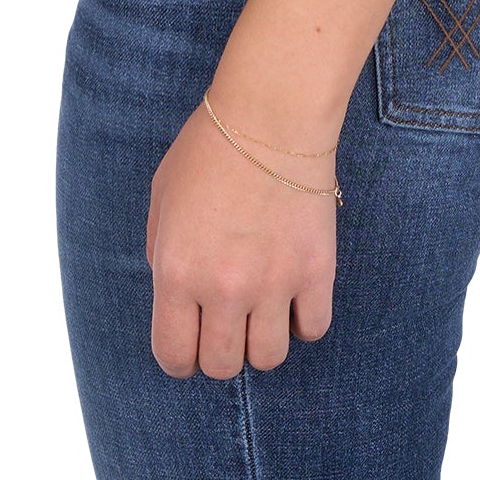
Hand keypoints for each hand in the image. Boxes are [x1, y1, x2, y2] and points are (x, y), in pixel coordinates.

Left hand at [145, 99, 335, 378]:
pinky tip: (293, 294)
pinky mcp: (317, 271)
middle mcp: (224, 288)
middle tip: (225, 322)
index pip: (174, 355)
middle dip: (219, 351)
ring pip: (269, 357)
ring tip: (261, 308)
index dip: (179, 358)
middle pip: (222, 366)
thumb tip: (176, 295)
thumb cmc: (211, 146)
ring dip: (261, 339)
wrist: (272, 113)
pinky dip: (302, 320)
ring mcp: (275, 283)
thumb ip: (162, 254)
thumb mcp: (162, 198)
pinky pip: (313, 329)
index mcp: (178, 272)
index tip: (189, 345)